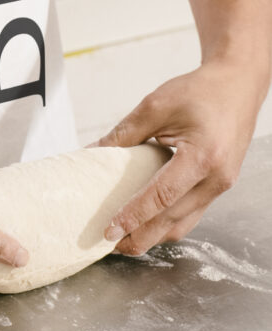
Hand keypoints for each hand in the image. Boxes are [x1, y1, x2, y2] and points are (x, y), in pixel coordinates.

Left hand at [97, 58, 264, 255]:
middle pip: (173, 220)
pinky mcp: (218, 186)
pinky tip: (146, 223)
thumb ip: (125, 133)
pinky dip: (167, 223)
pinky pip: (191, 214)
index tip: (108, 230)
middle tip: (108, 244)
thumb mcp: (156, 105)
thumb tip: (92, 153)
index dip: (133, 216)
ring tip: (123, 240)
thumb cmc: (201, 91)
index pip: (161, 196)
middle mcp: (217, 178)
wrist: (238, 85)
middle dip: (140, 237)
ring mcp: (221, 186)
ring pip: (183, 224)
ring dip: (153, 236)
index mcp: (204, 156)